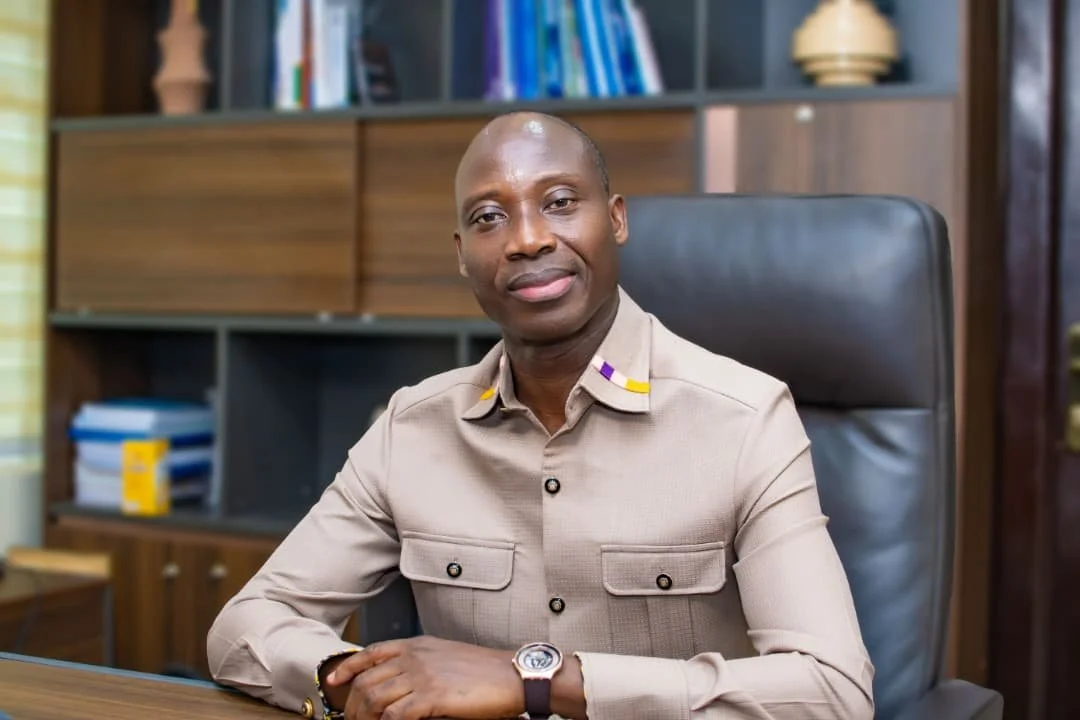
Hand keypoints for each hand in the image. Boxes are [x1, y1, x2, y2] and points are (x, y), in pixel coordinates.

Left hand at [321, 635, 523, 719]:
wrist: (511, 674)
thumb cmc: (484, 669)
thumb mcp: (446, 655)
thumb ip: (420, 662)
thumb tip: (401, 679)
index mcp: (417, 645)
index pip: (371, 653)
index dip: (348, 667)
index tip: (334, 681)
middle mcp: (414, 658)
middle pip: (367, 681)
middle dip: (353, 705)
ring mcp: (422, 676)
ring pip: (375, 700)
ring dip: (364, 719)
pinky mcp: (432, 697)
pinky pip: (395, 716)